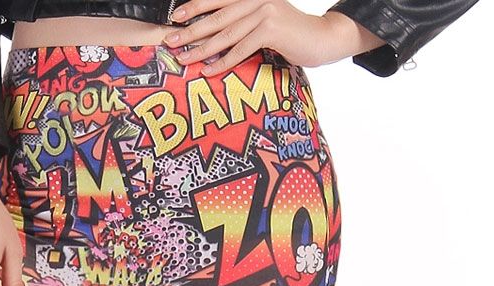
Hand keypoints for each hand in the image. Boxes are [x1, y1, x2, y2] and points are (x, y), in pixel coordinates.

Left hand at [163, 1, 369, 73]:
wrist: (322, 38)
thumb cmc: (291, 35)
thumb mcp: (264, 25)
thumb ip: (243, 26)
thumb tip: (214, 39)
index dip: (195, 6)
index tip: (175, 17)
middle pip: (217, 16)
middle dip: (192, 30)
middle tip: (171, 41)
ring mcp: (264, 12)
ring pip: (226, 33)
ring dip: (202, 48)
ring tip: (184, 59)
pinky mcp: (271, 29)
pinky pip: (241, 48)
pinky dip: (224, 62)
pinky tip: (209, 71)